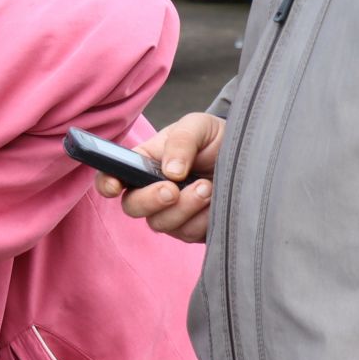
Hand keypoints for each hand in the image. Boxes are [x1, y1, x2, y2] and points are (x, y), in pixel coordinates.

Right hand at [94, 112, 224, 243]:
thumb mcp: (199, 126)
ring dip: (184, 207)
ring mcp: (169, 213)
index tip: (116, 187)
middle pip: (132, 207)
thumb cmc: (217, 138)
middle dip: (150, 200)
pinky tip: (216, 201)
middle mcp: (150, 191)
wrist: (251, 158)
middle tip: (173, 189)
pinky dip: (204, 219)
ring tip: (207, 186)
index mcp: (143, 164)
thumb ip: (181, 142)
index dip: (107, 184)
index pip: (112, 176)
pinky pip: (187, 234)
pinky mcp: (190, 229)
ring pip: (160, 224)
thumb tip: (170, 172)